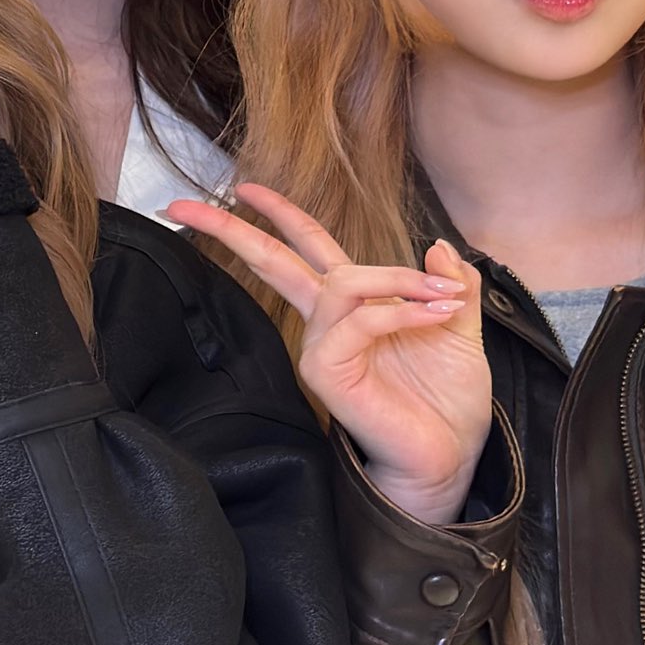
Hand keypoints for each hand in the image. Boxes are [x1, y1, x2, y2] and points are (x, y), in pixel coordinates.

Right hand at [164, 184, 493, 527]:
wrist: (448, 456)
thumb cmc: (447, 402)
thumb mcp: (459, 329)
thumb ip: (451, 285)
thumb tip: (438, 245)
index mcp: (352, 308)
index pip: (306, 251)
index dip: (278, 216)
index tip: (245, 188)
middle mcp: (328, 324)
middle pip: (274, 262)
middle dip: (234, 230)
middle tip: (186, 205)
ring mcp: (323, 348)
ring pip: (339, 282)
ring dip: (396, 279)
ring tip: (441, 299)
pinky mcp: (327, 371)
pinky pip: (359, 319)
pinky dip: (400, 309)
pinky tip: (434, 316)